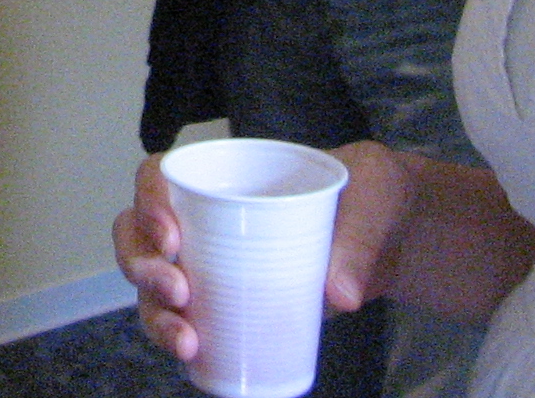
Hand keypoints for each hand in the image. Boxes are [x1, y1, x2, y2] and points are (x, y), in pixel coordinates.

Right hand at [115, 141, 420, 366]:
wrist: (395, 236)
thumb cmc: (373, 194)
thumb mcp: (374, 193)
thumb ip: (359, 237)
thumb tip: (340, 296)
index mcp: (223, 174)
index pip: (160, 176)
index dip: (149, 202)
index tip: (172, 236)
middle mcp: (201, 217)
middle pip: (139, 235)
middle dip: (143, 266)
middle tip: (177, 293)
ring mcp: (210, 264)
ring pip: (153, 285)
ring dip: (155, 314)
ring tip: (185, 342)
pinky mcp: (229, 305)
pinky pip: (186, 320)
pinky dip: (179, 340)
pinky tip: (194, 359)